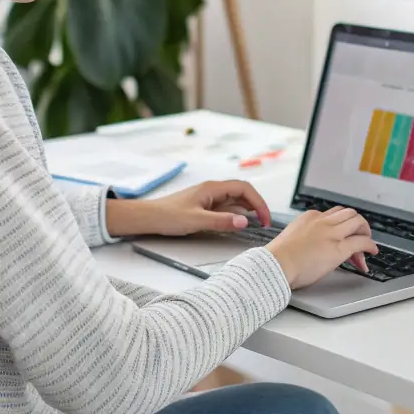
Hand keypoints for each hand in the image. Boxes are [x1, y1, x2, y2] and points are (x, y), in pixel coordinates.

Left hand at [104, 180, 271, 238]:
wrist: (148, 218)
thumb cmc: (168, 216)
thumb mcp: (197, 221)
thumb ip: (222, 221)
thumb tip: (244, 222)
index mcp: (213, 188)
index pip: (244, 189)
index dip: (258, 202)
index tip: (265, 218)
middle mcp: (212, 190)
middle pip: (242, 193)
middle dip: (256, 206)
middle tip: (264, 223)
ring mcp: (208, 198)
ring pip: (234, 201)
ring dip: (246, 211)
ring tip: (255, 225)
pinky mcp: (203, 206)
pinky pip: (225, 208)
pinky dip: (234, 215)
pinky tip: (236, 224)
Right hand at [266, 207, 376, 289]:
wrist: (276, 265)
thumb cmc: (279, 258)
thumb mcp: (292, 238)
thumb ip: (304, 236)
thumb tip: (310, 246)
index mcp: (309, 217)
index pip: (332, 214)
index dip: (341, 225)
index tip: (342, 236)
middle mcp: (322, 221)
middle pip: (348, 213)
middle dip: (357, 224)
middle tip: (360, 236)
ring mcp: (331, 234)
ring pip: (358, 221)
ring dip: (365, 231)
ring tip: (367, 244)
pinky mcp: (338, 248)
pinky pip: (361, 242)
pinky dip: (370, 245)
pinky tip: (372, 251)